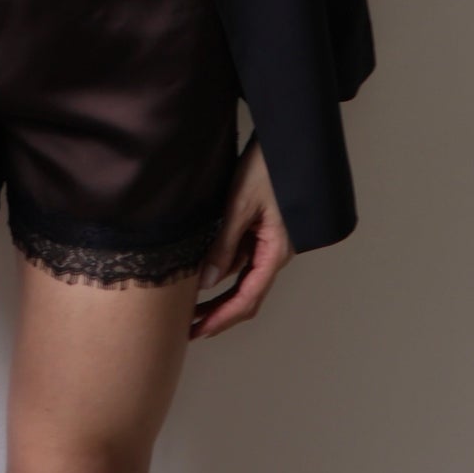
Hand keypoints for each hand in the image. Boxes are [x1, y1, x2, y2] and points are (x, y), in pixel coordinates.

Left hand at [188, 133, 294, 340]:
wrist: (284, 140)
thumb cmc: (266, 168)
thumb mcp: (240, 205)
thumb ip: (225, 244)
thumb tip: (207, 283)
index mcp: (275, 252)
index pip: (247, 298)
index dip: (222, 318)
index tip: (199, 332)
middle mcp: (274, 253)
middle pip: (246, 295)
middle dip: (219, 314)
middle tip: (189, 329)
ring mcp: (268, 243)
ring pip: (242, 278)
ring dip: (218, 294)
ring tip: (188, 307)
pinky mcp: (261, 230)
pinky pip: (241, 257)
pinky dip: (221, 270)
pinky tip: (201, 274)